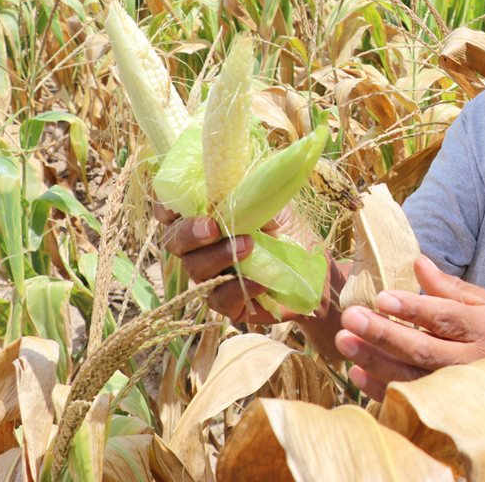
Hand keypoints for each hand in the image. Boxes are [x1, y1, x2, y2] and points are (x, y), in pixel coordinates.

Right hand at [152, 201, 314, 323]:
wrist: (317, 274)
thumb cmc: (291, 234)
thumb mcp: (276, 206)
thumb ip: (254, 193)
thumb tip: (240, 182)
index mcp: (208, 217)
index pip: (172, 210)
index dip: (167, 206)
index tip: (177, 205)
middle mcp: (202, 247)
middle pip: (174, 240)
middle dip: (189, 232)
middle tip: (212, 227)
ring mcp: (211, 276)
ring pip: (195, 267)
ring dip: (219, 255)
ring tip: (248, 246)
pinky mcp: (226, 303)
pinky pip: (220, 297)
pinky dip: (238, 287)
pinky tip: (260, 280)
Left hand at [334, 255, 484, 399]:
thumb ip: (450, 287)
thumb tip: (417, 262)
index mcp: (484, 329)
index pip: (445, 317)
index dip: (414, 309)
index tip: (383, 298)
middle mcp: (470, 361)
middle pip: (422, 349)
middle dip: (384, 334)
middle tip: (351, 317)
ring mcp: (456, 390)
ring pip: (411, 377)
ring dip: (375, 361)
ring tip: (345, 342)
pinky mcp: (444, 409)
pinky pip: (408, 401)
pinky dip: (380, 389)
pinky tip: (356, 372)